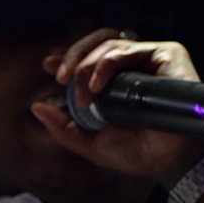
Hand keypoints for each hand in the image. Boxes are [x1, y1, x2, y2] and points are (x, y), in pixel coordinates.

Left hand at [32, 34, 203, 185]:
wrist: (166, 161)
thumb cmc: (137, 153)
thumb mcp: (90, 142)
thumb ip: (62, 127)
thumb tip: (36, 106)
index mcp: (117, 79)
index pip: (90, 54)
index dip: (68, 54)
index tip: (49, 65)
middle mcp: (134, 65)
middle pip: (97, 41)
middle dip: (74, 55)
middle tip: (60, 77)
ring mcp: (149, 57)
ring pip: (109, 43)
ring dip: (87, 65)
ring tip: (83, 95)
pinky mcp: (165, 54)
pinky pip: (128, 49)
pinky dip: (106, 64)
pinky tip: (97, 85)